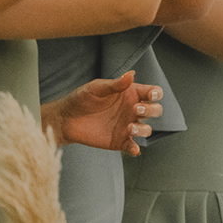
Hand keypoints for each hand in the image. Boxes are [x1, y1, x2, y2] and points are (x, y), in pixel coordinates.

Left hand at [40, 71, 161, 155]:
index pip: (152, 93)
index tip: (151, 95)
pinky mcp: (119, 141)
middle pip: (155, 110)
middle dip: (151, 110)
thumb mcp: (97, 88)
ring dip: (143, 129)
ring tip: (129, 127)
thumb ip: (115, 84)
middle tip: (136, 109)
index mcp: (131, 95)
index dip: (156, 93)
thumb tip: (131, 74)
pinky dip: (135, 149)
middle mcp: (133, 110)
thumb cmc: (81, 99)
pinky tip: (133, 149)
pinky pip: (132, 146)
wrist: (66, 119)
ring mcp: (128, 126)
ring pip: (146, 129)